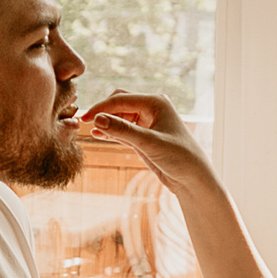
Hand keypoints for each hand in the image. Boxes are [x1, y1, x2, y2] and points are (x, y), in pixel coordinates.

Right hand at [80, 89, 212, 194]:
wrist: (192, 178)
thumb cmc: (179, 157)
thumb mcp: (149, 143)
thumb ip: (123, 131)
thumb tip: (97, 119)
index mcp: (156, 102)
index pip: (121, 99)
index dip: (101, 108)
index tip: (84, 118)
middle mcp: (151, 108)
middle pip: (118, 102)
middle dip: (103, 111)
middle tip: (83, 122)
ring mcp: (146, 122)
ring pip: (119, 115)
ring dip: (105, 121)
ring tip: (87, 129)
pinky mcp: (143, 136)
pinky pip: (122, 129)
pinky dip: (110, 131)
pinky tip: (97, 134)